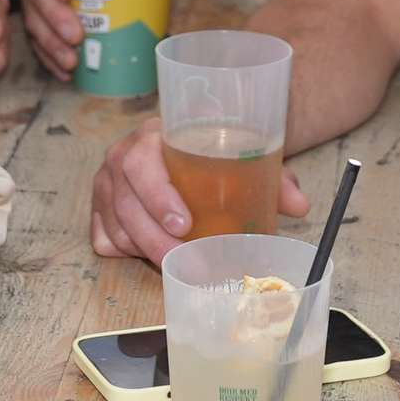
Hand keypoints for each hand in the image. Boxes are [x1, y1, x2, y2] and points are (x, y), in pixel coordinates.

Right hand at [87, 118, 309, 260]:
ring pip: (116, 226)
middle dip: (154, 239)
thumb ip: (272, 178)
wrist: (185, 140)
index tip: (184, 225)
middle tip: (185, 262)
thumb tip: (300, 204)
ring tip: (176, 264)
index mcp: (153, 137)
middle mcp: (121, 156)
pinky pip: (104, 237)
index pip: (142, 166)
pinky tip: (149, 253)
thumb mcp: (242, 156)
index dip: (159, 198)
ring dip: (144, 249)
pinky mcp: (99, 207)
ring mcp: (106, 183)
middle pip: (126, 203)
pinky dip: (126, 251)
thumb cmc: (210, 150)